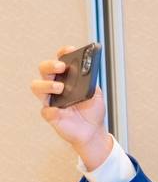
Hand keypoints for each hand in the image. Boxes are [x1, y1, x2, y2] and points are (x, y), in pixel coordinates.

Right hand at [30, 48, 112, 168]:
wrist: (94, 132)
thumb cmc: (92, 111)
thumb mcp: (96, 94)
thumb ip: (91, 82)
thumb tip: (88, 69)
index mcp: (66, 78)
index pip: (59, 60)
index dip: (63, 53)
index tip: (70, 49)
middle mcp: (54, 85)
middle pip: (44, 69)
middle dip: (50, 65)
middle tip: (61, 67)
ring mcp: (50, 100)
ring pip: (36, 86)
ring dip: (47, 84)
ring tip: (60, 87)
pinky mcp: (50, 115)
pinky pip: (45, 111)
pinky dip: (51, 110)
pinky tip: (59, 111)